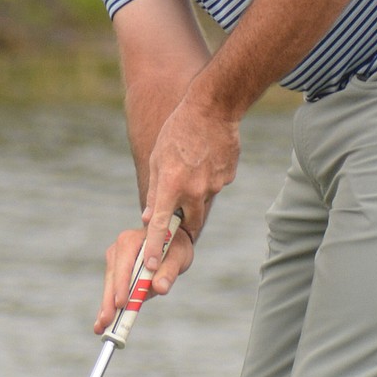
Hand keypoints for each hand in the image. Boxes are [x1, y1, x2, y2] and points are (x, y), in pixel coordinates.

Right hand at [94, 220, 193, 334]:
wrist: (172, 238)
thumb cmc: (175, 246)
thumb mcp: (178, 256)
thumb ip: (168, 271)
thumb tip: (160, 288)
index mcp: (131, 241)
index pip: (124, 265)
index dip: (122, 285)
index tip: (121, 303)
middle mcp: (118, 248)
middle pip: (112, 278)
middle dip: (109, 301)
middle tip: (106, 322)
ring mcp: (115, 259)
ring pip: (109, 286)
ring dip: (106, 307)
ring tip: (101, 327)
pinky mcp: (116, 271)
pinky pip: (112, 290)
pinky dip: (109, 306)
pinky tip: (103, 322)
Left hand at [141, 89, 239, 270]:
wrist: (212, 108)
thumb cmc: (177, 131)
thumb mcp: (158, 158)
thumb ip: (155, 191)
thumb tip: (150, 218)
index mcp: (171, 185)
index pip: (160, 225)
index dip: (154, 248)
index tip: (149, 268)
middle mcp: (193, 189)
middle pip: (190, 222)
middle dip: (186, 225)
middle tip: (183, 218)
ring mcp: (214, 185)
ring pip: (204, 201)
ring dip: (197, 194)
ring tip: (194, 166)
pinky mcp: (227, 177)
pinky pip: (216, 185)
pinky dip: (210, 177)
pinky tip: (208, 157)